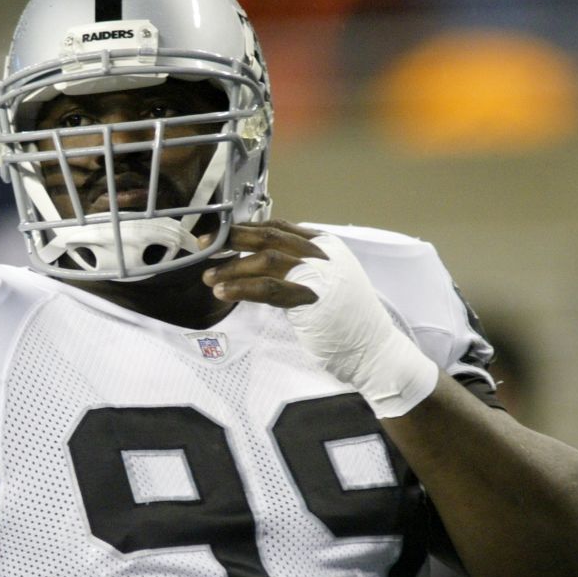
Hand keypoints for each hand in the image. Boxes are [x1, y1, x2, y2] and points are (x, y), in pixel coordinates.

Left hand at [203, 220, 437, 418]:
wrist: (373, 350)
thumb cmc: (344, 320)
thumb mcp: (322, 282)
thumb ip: (295, 266)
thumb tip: (255, 259)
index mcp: (325, 245)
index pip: (279, 226)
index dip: (246, 228)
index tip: (220, 234)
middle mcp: (322, 254)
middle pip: (269, 236)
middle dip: (232, 238)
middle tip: (204, 244)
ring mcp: (319, 274)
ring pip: (266, 260)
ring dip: (232, 267)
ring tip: (209, 277)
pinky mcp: (312, 298)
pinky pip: (268, 288)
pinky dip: (241, 288)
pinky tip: (223, 292)